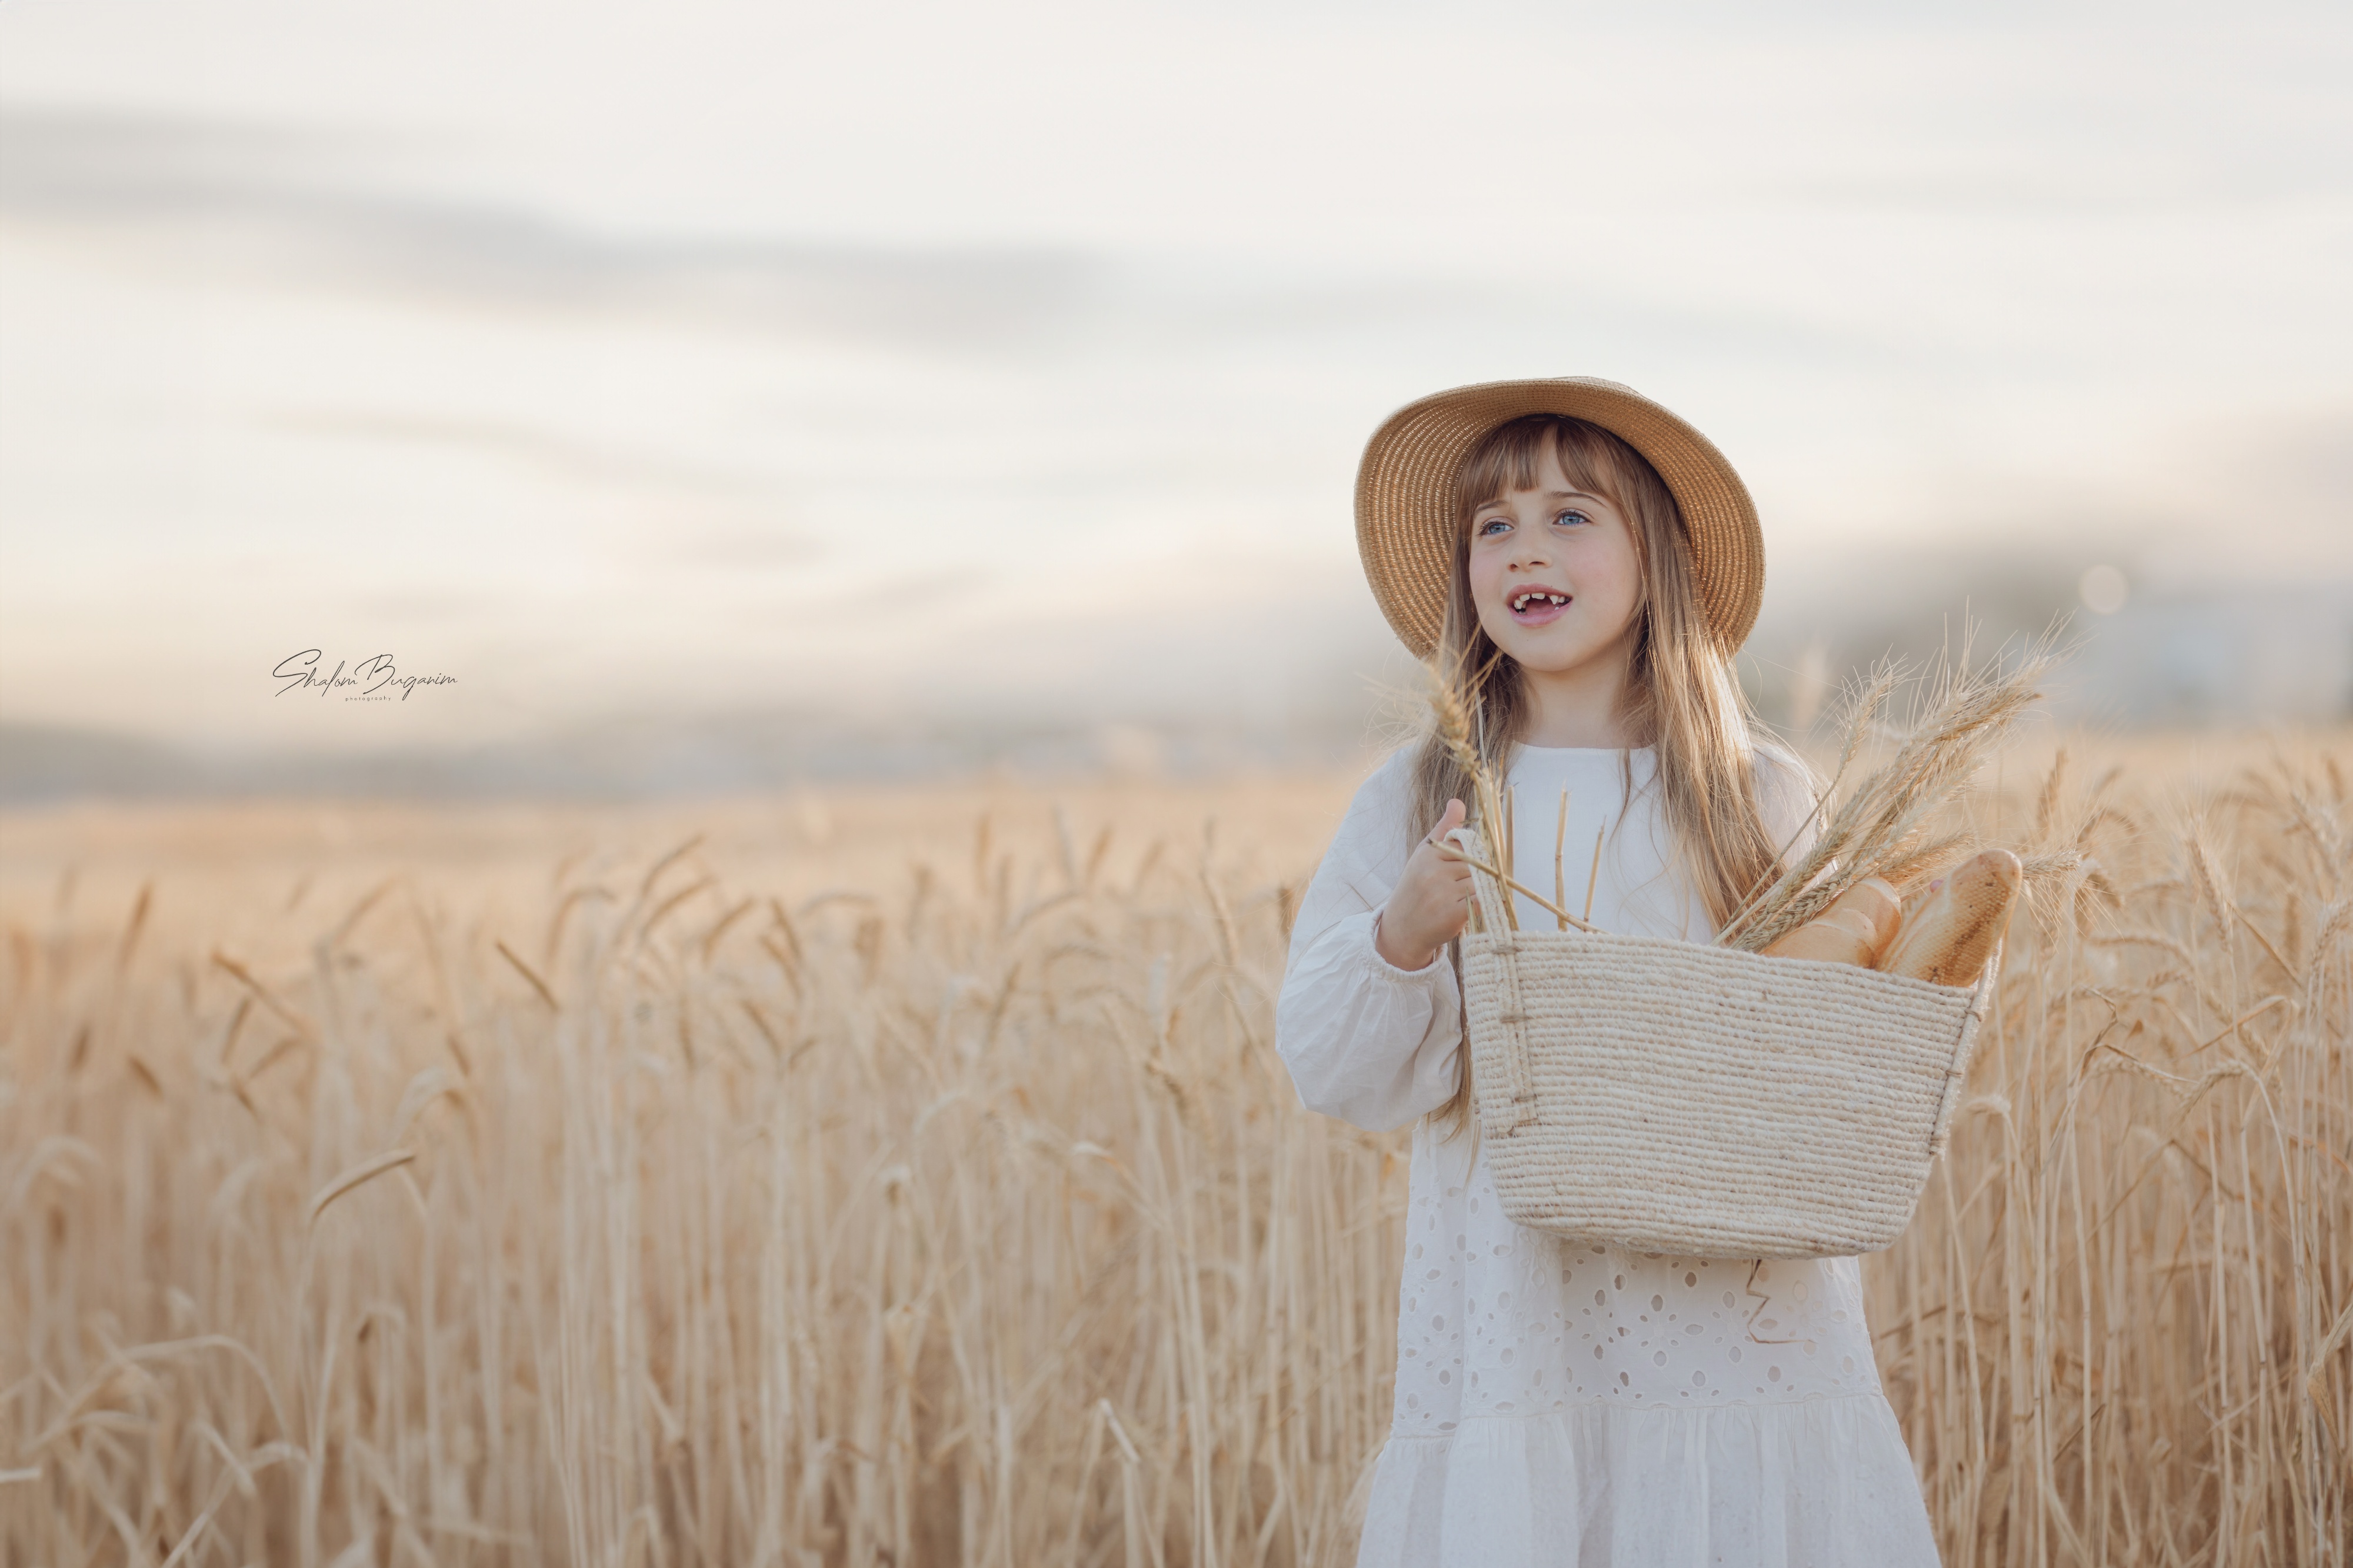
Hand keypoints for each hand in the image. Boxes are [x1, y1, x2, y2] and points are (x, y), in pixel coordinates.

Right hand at [1375, 799, 1472, 969]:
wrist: (1401, 930)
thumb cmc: (1416, 890)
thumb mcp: (1425, 856)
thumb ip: (1444, 830)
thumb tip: (1457, 802)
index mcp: (1428, 853)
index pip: (1467, 844)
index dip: (1474, 856)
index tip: (1467, 868)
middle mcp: (1432, 871)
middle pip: (1477, 864)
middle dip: (1479, 875)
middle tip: (1467, 888)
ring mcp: (1441, 893)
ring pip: (1482, 882)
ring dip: (1482, 891)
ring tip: (1467, 899)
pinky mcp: (1451, 914)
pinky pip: (1481, 901)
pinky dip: (1485, 904)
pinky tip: (1475, 908)